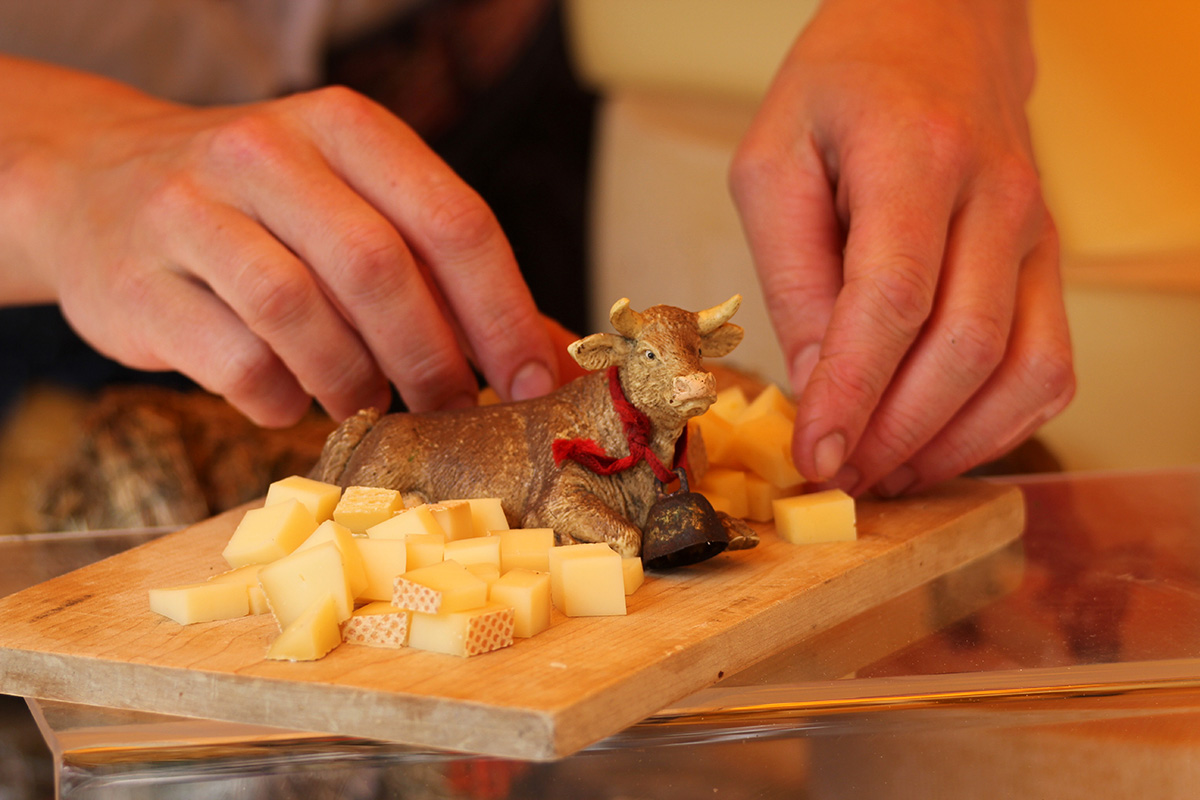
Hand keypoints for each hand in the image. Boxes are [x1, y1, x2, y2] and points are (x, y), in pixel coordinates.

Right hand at [0, 56, 560, 425]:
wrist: (95, 186)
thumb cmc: (261, 212)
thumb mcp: (353, 205)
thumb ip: (443, 272)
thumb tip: (550, 359)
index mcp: (344, 126)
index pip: (452, 219)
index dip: (503, 313)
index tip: (533, 381)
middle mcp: (265, 152)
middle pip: (380, 269)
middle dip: (432, 359)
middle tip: (451, 409)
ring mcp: (190, 211)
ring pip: (302, 315)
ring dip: (354, 383)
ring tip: (366, 402)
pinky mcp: (137, 283)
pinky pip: (236, 363)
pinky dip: (281, 400)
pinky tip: (289, 398)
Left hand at [729, 0, 1074, 495]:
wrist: (937, 28)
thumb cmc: (842, 91)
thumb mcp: (774, 161)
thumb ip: (792, 271)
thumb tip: (816, 380)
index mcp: (915, 159)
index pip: (894, 300)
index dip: (855, 392)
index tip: (817, 456)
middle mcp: (996, 198)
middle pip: (964, 349)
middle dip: (897, 433)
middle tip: (841, 477)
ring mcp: (1037, 234)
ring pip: (1024, 372)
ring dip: (952, 444)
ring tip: (884, 475)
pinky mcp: (1048, 263)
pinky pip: (1051, 367)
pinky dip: (999, 425)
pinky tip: (937, 443)